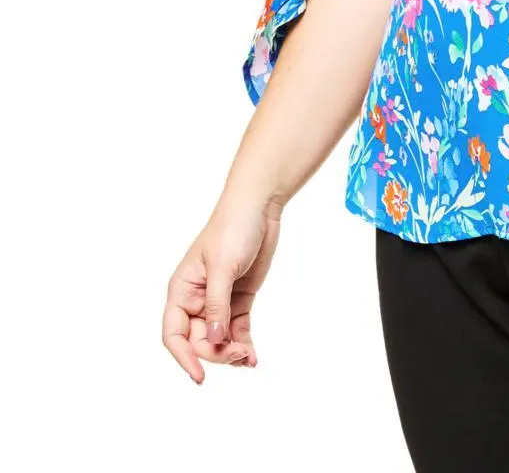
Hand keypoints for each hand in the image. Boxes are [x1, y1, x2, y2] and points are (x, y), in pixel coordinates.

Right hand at [162, 198, 282, 382]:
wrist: (259, 207)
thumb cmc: (232, 229)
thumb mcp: (223, 267)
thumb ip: (217, 305)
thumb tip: (214, 340)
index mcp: (182, 291)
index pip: (174, 334)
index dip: (184, 357)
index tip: (200, 376)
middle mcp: (197, 299)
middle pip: (199, 340)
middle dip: (217, 353)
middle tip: (240, 354)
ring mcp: (219, 300)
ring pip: (219, 339)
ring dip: (231, 352)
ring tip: (249, 358)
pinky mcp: (239, 298)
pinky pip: (237, 329)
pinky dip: (243, 343)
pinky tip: (252, 356)